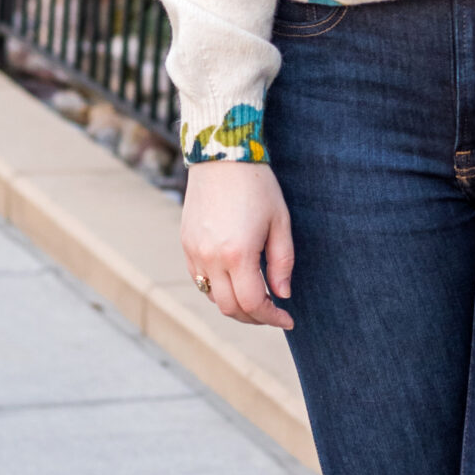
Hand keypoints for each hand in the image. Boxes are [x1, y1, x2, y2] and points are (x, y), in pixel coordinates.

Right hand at [180, 162, 294, 328]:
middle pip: (230, 308)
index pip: (253, 303)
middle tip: (273, 313)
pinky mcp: (185, 244)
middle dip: (254, 317)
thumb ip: (282, 263)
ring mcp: (194, 252)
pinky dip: (218, 288)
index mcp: (238, 254)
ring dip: (235, 304)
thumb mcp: (280, 223)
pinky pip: (200, 279)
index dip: (272, 317)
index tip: (288, 318)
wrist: (222, 156)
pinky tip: (235, 280)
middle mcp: (211, 258)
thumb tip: (282, 294)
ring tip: (256, 296)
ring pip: (213, 297)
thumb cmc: (258, 186)